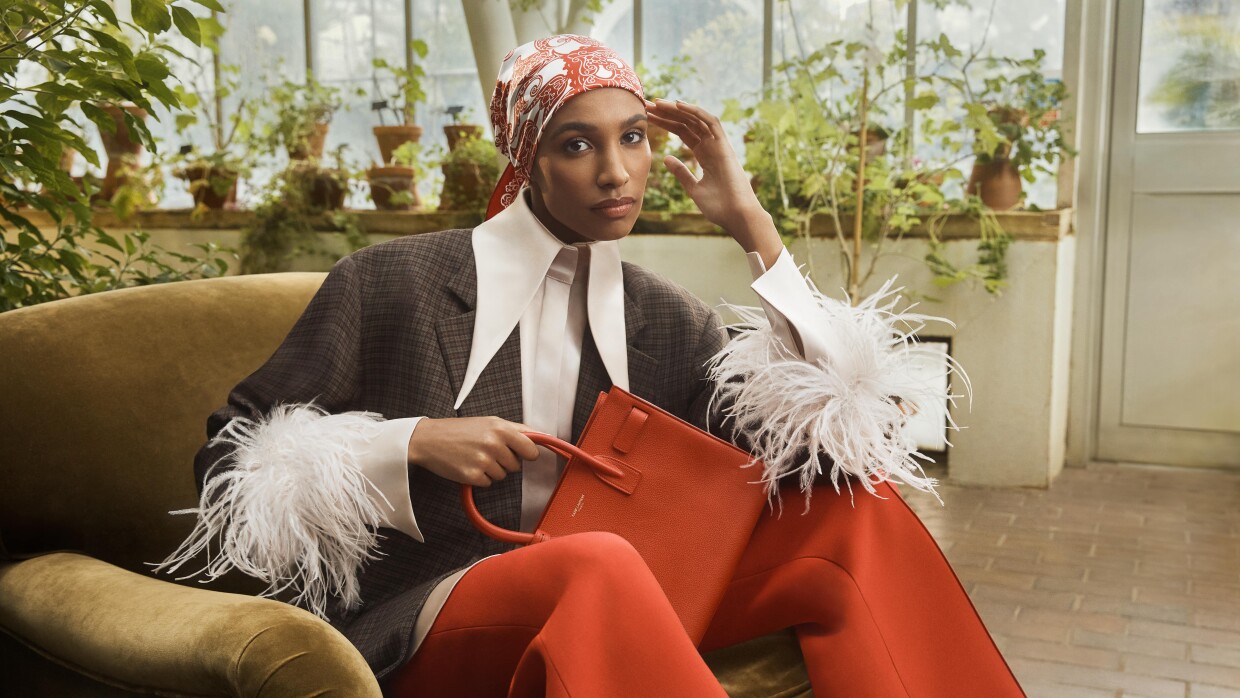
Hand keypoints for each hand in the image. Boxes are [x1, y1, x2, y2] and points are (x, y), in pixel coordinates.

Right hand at [407, 417, 540, 486]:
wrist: (429, 439)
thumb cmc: (460, 430)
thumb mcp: (489, 422)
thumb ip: (516, 430)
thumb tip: (543, 437)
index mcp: (501, 429)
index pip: (531, 449)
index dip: (528, 454)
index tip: (522, 454)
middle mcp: (494, 444)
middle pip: (516, 465)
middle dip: (505, 461)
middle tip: (487, 451)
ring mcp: (483, 461)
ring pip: (502, 475)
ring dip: (492, 470)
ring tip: (475, 456)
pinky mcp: (472, 476)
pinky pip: (488, 483)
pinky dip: (480, 478)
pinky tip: (468, 465)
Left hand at [645, 98, 781, 265]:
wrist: (736, 216)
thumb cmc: (719, 207)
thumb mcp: (694, 188)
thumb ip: (682, 172)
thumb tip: (666, 158)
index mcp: (704, 155)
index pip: (682, 132)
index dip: (666, 123)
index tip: (648, 117)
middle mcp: (711, 146)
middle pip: (687, 122)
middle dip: (667, 113)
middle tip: (647, 104)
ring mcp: (718, 145)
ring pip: (696, 119)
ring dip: (677, 109)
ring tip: (657, 103)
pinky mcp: (725, 146)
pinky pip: (710, 122)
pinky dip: (695, 112)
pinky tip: (677, 105)